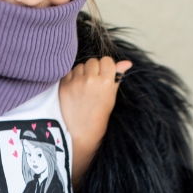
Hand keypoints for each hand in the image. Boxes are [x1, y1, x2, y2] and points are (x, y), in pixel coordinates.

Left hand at [59, 55, 131, 187]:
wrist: (81, 131)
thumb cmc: (99, 114)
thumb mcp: (111, 96)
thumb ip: (117, 76)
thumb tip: (127, 62)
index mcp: (106, 82)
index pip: (106, 60)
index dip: (105, 67)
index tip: (104, 76)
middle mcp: (91, 80)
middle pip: (93, 61)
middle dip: (93, 70)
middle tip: (93, 84)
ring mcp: (76, 82)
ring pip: (80, 66)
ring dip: (82, 73)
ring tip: (83, 88)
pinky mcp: (64, 85)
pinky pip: (69, 72)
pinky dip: (72, 78)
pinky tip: (75, 90)